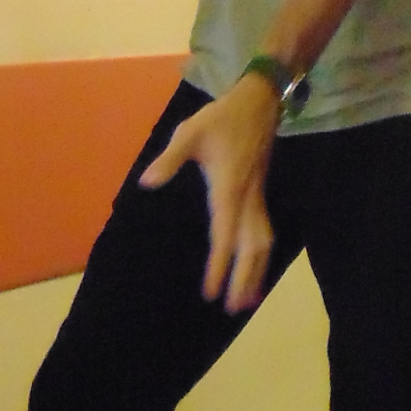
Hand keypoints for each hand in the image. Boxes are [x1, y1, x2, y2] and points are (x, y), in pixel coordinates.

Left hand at [139, 76, 280, 312]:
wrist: (258, 102)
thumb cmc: (221, 118)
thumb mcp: (189, 133)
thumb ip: (169, 160)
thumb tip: (147, 184)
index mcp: (229, 188)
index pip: (225, 236)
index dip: (219, 266)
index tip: (211, 292)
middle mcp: (248, 199)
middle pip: (252, 248)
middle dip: (244, 279)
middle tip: (234, 308)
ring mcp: (257, 197)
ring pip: (263, 242)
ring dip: (256, 271)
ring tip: (248, 298)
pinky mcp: (259, 194)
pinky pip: (263, 232)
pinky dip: (259, 255)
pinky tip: (252, 266)